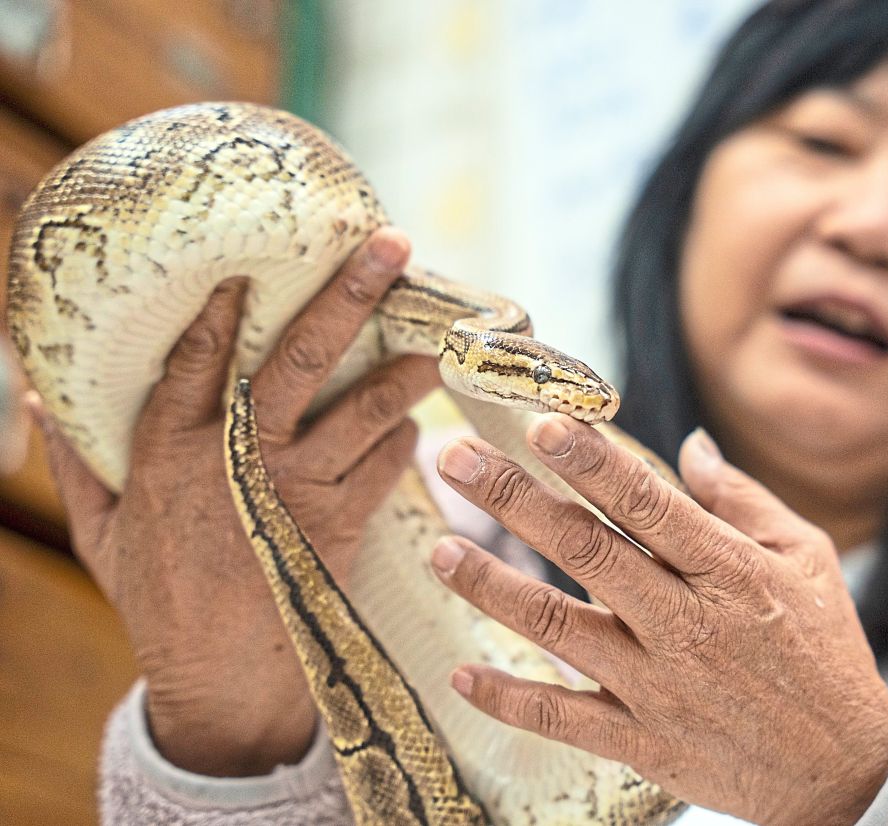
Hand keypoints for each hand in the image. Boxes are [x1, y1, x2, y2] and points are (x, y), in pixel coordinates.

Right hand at [28, 227, 440, 775]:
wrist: (221, 684)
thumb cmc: (160, 598)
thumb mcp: (99, 531)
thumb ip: (75, 459)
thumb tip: (40, 390)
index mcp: (170, 453)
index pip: (197, 359)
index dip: (226, 306)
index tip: (254, 259)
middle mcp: (240, 461)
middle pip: (300, 361)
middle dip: (348, 297)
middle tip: (389, 248)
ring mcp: (298, 492)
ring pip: (365, 410)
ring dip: (406, 369)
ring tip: (439, 336)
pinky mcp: (342, 526)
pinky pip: (385, 464)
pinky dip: (402, 437)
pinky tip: (410, 421)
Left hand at [429, 416, 887, 825]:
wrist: (843, 770)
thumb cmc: (825, 651)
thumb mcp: (807, 558)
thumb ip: (744, 500)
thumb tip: (688, 444)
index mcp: (729, 570)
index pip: (646, 503)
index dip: (589, 461)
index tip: (538, 423)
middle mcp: (685, 623)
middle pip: (584, 551)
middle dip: (513, 499)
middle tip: (455, 459)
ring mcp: (658, 686)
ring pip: (558, 627)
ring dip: (492, 588)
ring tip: (440, 550)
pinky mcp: (642, 742)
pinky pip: (562, 717)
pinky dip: (508, 697)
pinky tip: (461, 673)